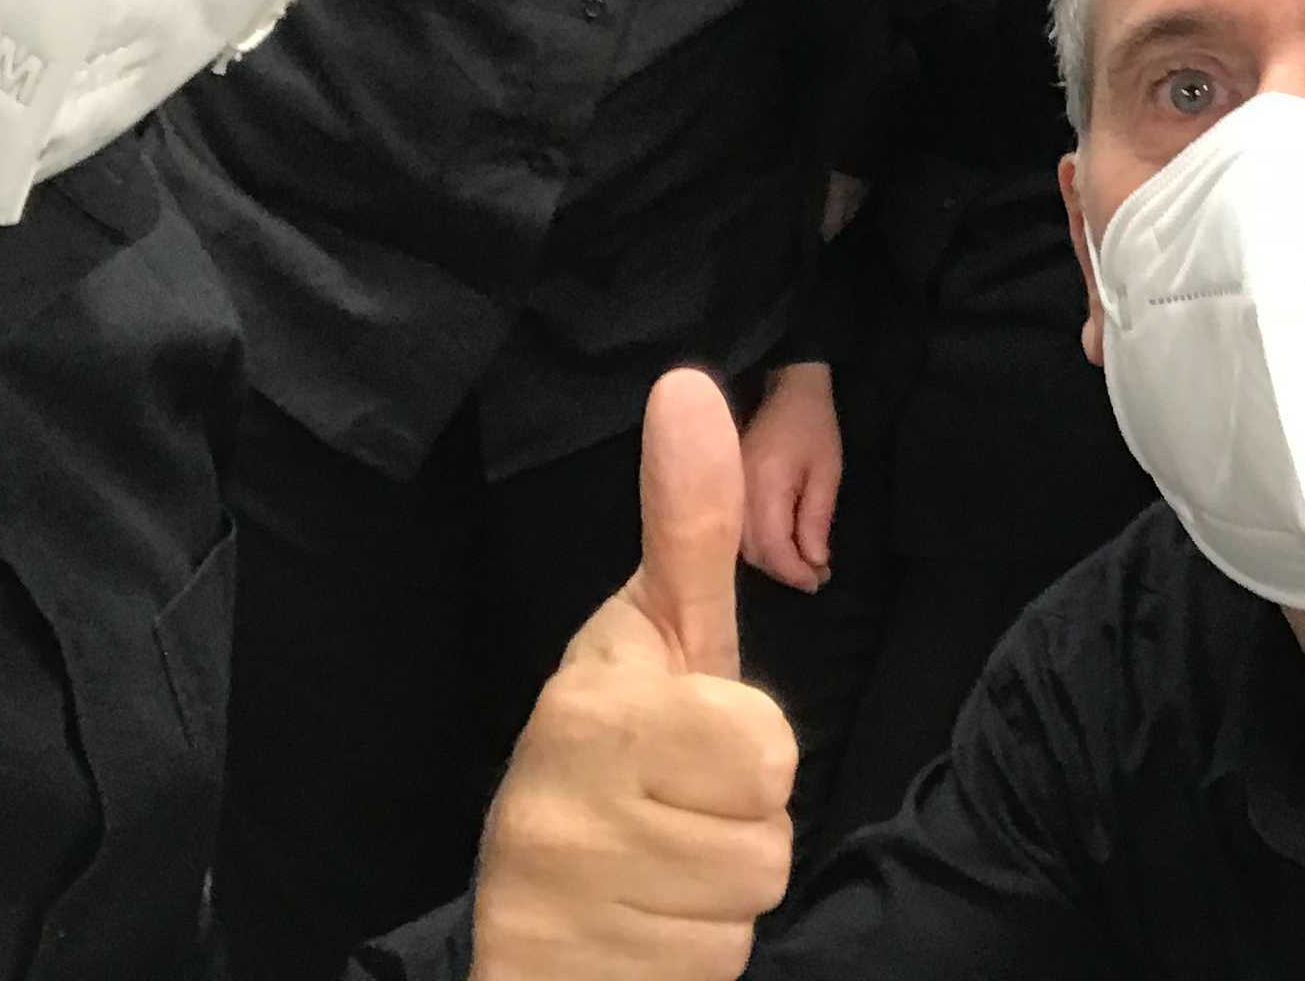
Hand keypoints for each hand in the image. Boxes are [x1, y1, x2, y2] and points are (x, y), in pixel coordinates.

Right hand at [473, 369, 794, 980]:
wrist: (534, 933)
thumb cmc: (610, 766)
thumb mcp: (651, 640)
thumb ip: (685, 525)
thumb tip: (685, 382)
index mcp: (592, 695)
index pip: (765, 737)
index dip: (746, 747)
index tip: (678, 735)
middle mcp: (565, 786)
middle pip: (771, 814)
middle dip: (744, 822)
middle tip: (675, 813)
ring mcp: (572, 886)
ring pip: (753, 885)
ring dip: (721, 891)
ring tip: (656, 869)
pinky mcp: (594, 966)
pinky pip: (719, 956)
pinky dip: (696, 952)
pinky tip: (643, 927)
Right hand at [739, 360, 840, 593]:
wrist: (786, 390)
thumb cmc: (813, 427)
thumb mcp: (827, 472)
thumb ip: (816, 519)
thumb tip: (814, 563)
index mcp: (764, 484)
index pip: (771, 546)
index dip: (794, 572)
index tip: (818, 582)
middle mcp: (736, 492)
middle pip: (752, 552)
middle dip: (784, 570)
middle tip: (816, 575)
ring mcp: (726, 490)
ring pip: (740, 545)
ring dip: (771, 561)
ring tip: (803, 564)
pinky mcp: (724, 489)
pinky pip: (736, 530)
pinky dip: (759, 545)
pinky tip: (781, 545)